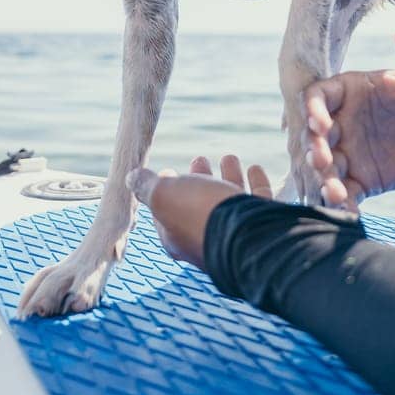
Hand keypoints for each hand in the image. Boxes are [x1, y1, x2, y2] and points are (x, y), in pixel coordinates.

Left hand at [127, 155, 272, 270]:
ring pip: (230, 200)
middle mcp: (206, 236)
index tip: (167, 171)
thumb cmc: (200, 215)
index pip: (165, 211)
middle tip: (199, 159)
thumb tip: (131, 178)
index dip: (163, 190)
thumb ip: (147, 186)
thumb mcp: (164, 195)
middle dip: (198, 180)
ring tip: (229, 157)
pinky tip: (255, 168)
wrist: (250, 238)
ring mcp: (236, 232)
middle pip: (200, 204)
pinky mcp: (263, 227)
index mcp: (178, 235)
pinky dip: (256, 183)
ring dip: (228, 177)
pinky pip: (258, 202)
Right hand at [303, 25, 394, 212]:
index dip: (312, 108)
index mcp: (346, 91)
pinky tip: (346, 210)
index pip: (317, 96)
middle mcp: (339, 121)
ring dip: (324, 178)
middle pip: (314, 135)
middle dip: (314, 148)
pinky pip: (345, 191)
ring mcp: (347, 151)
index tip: (318, 121)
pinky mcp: (359, 178)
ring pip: (325, 166)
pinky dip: (342, 201)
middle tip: (321, 159)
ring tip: (332, 191)